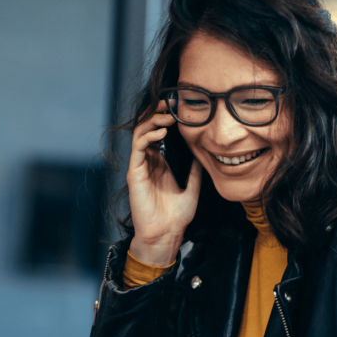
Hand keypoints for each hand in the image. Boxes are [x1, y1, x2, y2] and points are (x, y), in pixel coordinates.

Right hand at [127, 100, 202, 264]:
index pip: (159, 134)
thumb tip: (202, 154)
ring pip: (140, 134)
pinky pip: (137, 148)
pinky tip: (161, 133)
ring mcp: (140, 166)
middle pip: (148, 129)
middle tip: (171, 102)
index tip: (179, 107)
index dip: (166, 119)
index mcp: (160, 164)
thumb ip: (194, 171)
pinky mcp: (134, 173)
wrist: (166, 234)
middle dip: (157, 114)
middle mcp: (148, 162)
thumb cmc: (177, 216)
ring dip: (153, 121)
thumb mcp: (192, 188)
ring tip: (168, 115)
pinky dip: (148, 137)